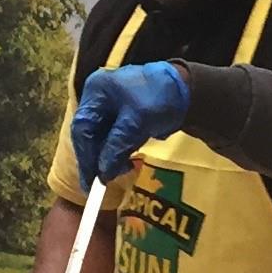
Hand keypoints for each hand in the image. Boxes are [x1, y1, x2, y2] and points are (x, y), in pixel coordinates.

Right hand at [72, 62, 189, 192]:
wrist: (189, 90)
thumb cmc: (159, 98)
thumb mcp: (136, 122)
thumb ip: (116, 147)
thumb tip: (102, 173)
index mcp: (96, 91)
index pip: (82, 127)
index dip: (85, 155)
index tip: (90, 180)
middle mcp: (98, 98)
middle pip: (89, 134)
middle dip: (97, 158)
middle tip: (102, 182)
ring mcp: (110, 107)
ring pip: (101, 139)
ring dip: (109, 157)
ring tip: (124, 169)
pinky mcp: (122, 118)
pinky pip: (113, 139)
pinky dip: (119, 152)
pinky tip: (128, 162)